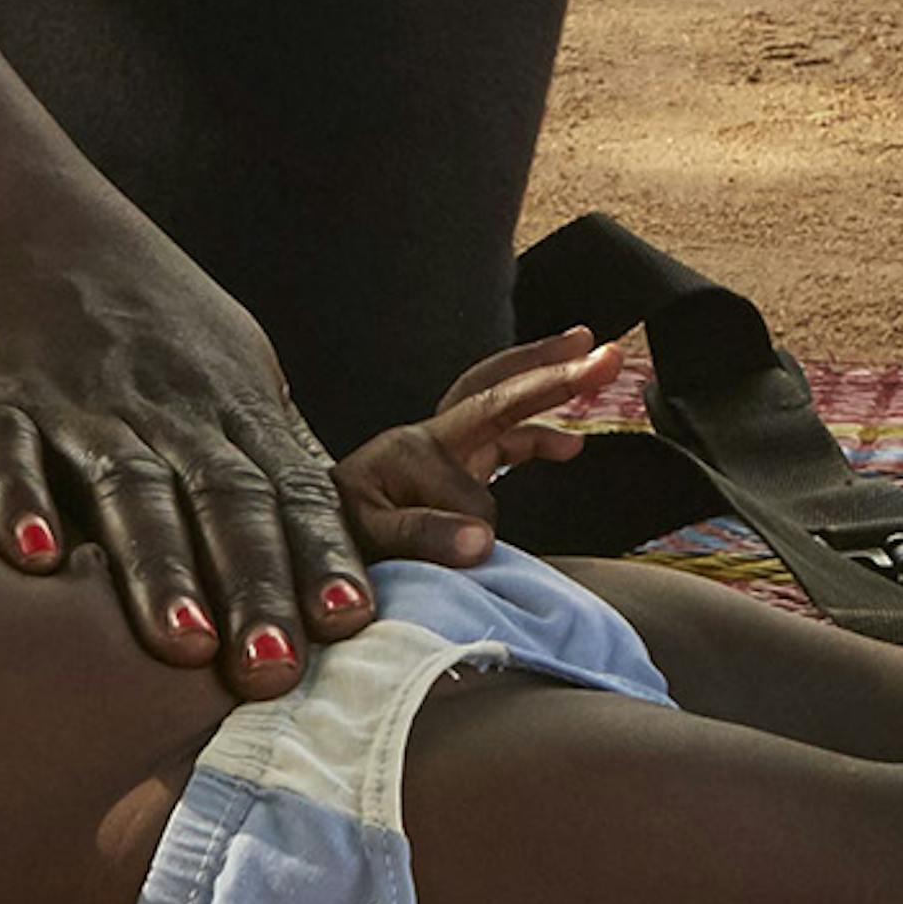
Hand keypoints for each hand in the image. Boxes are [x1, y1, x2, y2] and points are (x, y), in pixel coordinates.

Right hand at [0, 216, 373, 696]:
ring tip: (183, 640)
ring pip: (127, 489)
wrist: (7, 213)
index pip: (289, 489)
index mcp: (227, 406)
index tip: (352, 622)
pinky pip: (5, 453)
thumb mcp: (229, 366)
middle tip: (276, 669)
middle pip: (221, 501)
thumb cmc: (134, 311)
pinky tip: (32, 557)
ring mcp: (72, 405)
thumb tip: (357, 550)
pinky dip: (18, 501)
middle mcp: (162, 409)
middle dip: (253, 584)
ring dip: (157, 565)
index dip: (320, 554)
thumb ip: (282, 458)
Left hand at [338, 329, 646, 568]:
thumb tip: (484, 539)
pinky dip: (538, 434)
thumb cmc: (331, 544)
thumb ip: (423, 537)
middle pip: (498, 389)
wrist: (302, 544)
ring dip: (549, 380)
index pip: (470, 480)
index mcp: (412, 450)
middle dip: (550, 371)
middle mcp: (431, 438)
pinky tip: (572, 445)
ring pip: (504, 401)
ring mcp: (443, 448)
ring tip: (600, 361)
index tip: (476, 553)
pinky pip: (505, 437)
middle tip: (600, 349)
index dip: (477, 520)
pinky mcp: (451, 465)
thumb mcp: (368, 540)